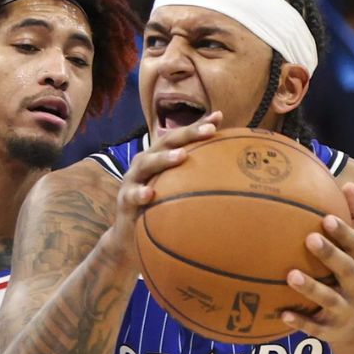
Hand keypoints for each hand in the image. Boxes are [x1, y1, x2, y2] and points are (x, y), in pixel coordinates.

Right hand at [106, 112, 222, 262]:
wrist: (128, 234)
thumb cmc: (157, 206)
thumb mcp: (174, 189)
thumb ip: (194, 176)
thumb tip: (229, 169)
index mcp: (158, 156)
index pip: (180, 137)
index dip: (197, 126)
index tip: (218, 119)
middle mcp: (145, 162)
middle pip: (165, 143)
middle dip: (187, 135)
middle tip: (208, 131)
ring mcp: (133, 179)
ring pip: (147, 163)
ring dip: (164, 159)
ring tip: (182, 156)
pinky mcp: (124, 199)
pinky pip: (132, 195)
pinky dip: (140, 194)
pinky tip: (150, 194)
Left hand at [280, 182, 353, 353]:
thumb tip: (348, 183)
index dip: (345, 233)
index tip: (327, 218)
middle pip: (347, 270)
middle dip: (330, 255)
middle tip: (309, 238)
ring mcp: (345, 311)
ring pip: (329, 299)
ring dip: (311, 288)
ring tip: (290, 275)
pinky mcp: (330, 330)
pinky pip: (315, 327)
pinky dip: (300, 321)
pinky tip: (282, 314)